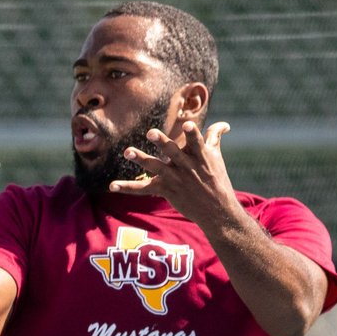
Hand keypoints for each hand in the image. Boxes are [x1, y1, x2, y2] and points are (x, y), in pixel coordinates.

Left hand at [110, 121, 236, 225]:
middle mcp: (186, 165)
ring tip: (128, 151)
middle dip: (163, 143)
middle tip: (151, 133)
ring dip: (141, 158)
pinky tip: (111, 186)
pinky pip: (143, 188)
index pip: (197, 142)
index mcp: (200, 155)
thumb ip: (214, 138)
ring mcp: (175, 178)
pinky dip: (127, 187)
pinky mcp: (165, 190)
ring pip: (156, 166)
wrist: (217, 212)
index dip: (192, 134)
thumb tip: (224, 124)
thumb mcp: (216, 158)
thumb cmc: (216, 180)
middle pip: (173, 152)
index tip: (188, 125)